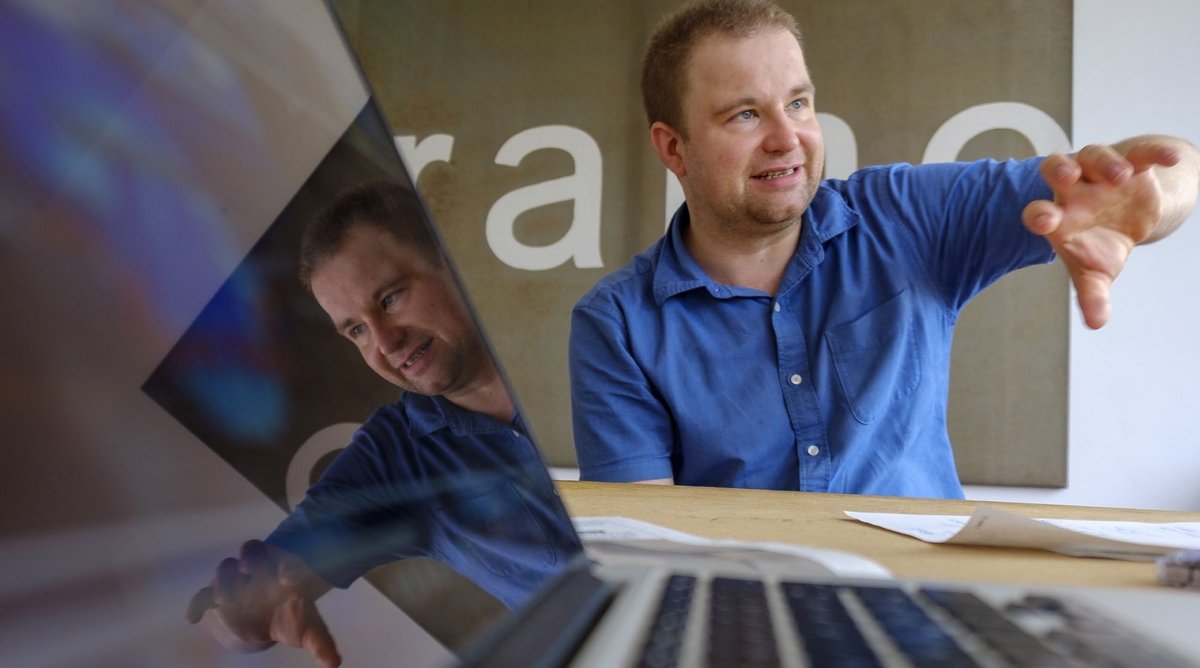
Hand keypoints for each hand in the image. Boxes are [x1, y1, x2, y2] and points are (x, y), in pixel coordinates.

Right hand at [186, 540, 339, 667]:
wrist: (268, 616)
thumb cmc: (291, 616)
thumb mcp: (308, 630)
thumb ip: (321, 643)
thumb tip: (334, 664)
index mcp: (287, 572)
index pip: (289, 563)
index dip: (290, 569)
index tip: (290, 578)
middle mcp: (260, 571)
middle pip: (253, 551)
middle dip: (252, 558)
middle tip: (250, 567)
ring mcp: (238, 581)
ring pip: (227, 568)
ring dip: (225, 579)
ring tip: (226, 597)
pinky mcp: (217, 597)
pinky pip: (203, 595)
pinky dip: (197, 604)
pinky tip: (192, 618)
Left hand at [1022, 140, 1182, 328]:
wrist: (1129, 217)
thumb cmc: (1100, 245)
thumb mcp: (1097, 273)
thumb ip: (1092, 296)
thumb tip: (1096, 323)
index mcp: (1059, 217)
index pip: (1038, 212)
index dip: (1038, 215)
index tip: (1044, 222)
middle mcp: (1074, 190)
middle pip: (1056, 169)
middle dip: (1059, 170)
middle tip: (1067, 176)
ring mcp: (1101, 174)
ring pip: (1093, 155)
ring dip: (1105, 162)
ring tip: (1121, 175)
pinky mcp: (1133, 163)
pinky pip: (1141, 152)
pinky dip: (1155, 153)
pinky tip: (1170, 159)